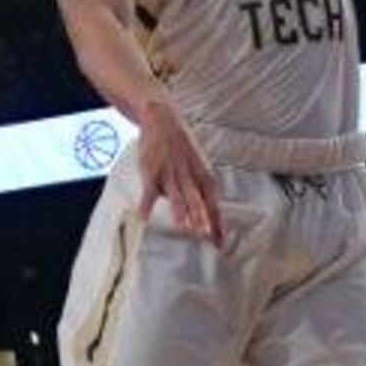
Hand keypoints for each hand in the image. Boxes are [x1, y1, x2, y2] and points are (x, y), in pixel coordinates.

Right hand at [134, 102, 225, 245]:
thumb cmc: (182, 150)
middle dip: (201, 217)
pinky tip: (144, 217)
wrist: (163, 120)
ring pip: (176, 195)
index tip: (221, 245)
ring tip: (183, 227)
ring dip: (180, 210)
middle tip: (205, 235)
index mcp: (204, 177)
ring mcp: (171, 173)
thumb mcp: (199, 168)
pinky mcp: (152, 170)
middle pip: (197, 200)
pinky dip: (146, 203)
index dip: (217, 224)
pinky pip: (149, 190)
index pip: (213, 204)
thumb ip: (202, 192)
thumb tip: (209, 219)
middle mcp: (190, 176)